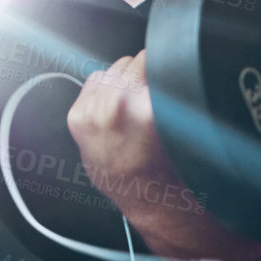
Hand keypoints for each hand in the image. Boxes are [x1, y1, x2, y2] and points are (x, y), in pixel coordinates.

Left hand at [65, 49, 202, 242]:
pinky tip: (118, 112)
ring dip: (124, 83)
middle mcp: (112, 108)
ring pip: (112, 70)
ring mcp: (91, 113)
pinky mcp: (77, 118)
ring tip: (136, 109)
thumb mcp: (183, 126)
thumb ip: (173, 92)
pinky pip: (94, 82)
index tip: (170, 75)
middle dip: (144, 76)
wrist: (148, 202)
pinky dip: (105, 91)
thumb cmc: (170, 172)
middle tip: (153, 101)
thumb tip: (171, 62)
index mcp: (143, 109)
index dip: (165, 64)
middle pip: (131, 62)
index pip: (150, 59)